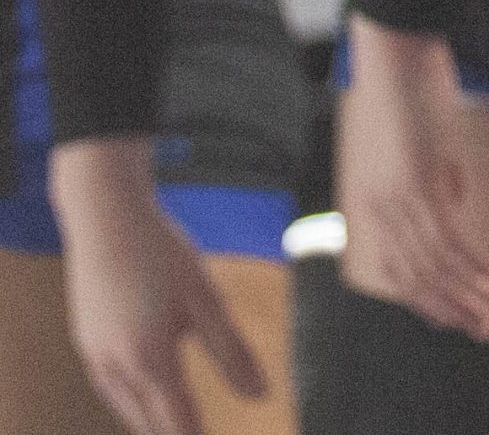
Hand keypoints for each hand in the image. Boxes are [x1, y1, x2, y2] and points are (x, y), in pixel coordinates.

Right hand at [50, 137, 266, 434]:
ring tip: (171, 428)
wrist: (104, 217)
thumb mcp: (205, 299)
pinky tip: (140, 392)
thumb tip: (261, 395)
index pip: (176, 423)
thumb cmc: (161, 254)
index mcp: (150, 361)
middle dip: (172, 434)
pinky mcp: (85, 340)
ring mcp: (94, 356)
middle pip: (147, 421)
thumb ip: (233, 351)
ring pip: (125, 406)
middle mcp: (116, 368)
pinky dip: (130, 398)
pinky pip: (110, 385)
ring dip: (149, 420)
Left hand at [336, 16, 488, 338]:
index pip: (401, 268)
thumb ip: (435, 173)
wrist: (394, 46)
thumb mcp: (423, 138)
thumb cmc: (410, 81)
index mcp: (375, 201)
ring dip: (472, 296)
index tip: (460, 315)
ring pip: (435, 268)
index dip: (431, 297)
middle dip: (452, 309)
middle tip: (483, 332)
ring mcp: (396, 201)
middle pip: (417, 279)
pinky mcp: (416, 187)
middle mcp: (379, 211)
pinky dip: (476, 269)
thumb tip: (455, 196)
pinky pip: (448, 242)